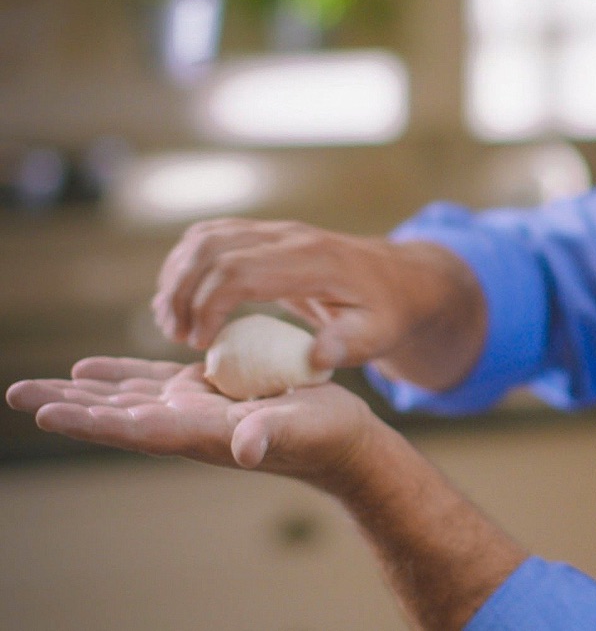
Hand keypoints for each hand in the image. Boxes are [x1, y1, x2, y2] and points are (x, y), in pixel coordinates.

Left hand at [6, 357, 377, 482]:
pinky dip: (117, 378)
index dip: (93, 421)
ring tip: (33, 386)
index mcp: (208, 434)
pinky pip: (150, 385)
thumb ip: (273, 432)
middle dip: (67, 406)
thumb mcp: (305, 427)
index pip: (139, 429)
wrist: (341, 439)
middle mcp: (190, 426)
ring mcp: (194, 410)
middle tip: (16, 394)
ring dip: (80, 393)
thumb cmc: (328, 435)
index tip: (47, 414)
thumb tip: (246, 447)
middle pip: (116, 417)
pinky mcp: (205, 395)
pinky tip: (87, 371)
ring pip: (124, 400)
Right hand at [151, 218, 485, 388]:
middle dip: (182, 292)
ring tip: (172, 323)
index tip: (199, 343)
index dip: (207, 304)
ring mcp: (275, 231)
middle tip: (177, 337)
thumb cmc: (388, 313)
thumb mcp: (379, 335)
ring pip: (204, 237)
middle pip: (211, 248)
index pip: (239, 270)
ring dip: (177, 277)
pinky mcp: (265, 235)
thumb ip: (349, 344)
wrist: (400, 280)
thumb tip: (317, 356)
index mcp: (313, 261)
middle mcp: (289, 237)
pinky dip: (185, 265)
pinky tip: (182, 301)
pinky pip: (211, 236)